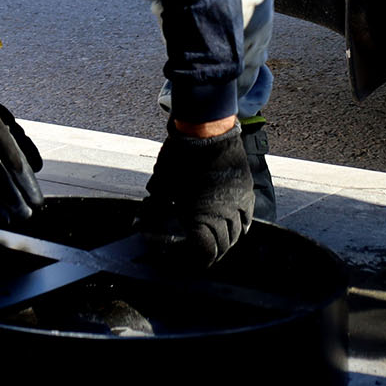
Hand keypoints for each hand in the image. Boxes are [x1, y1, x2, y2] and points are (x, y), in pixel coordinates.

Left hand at [138, 122, 252, 268]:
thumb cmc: (179, 157)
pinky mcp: (246, 190)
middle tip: (190, 248)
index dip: (187, 256)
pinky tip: (227, 224)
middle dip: (205, 252)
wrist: (205, 129)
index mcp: (204, 215)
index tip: (174, 249)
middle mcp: (227, 213)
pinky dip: (238, 225)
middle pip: (222, 247)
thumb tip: (138, 225)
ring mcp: (240, 202)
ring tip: (208, 239)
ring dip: (223, 240)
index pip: (203, 252)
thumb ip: (154, 208)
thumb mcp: (161, 185)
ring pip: (238, 234)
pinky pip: (247, 217)